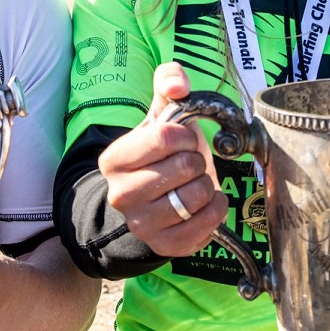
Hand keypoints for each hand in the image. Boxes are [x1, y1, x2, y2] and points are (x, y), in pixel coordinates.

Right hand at [98, 62, 228, 256]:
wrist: (152, 201)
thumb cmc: (159, 155)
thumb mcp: (160, 116)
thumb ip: (168, 84)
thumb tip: (178, 85)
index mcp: (114, 160)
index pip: (164, 137)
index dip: (185, 135)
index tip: (183, 140)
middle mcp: (121, 195)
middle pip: (185, 167)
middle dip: (196, 161)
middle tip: (187, 165)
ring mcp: (142, 224)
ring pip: (197, 196)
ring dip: (206, 185)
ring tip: (193, 184)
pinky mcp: (165, 246)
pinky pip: (207, 224)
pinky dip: (215, 209)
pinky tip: (204, 203)